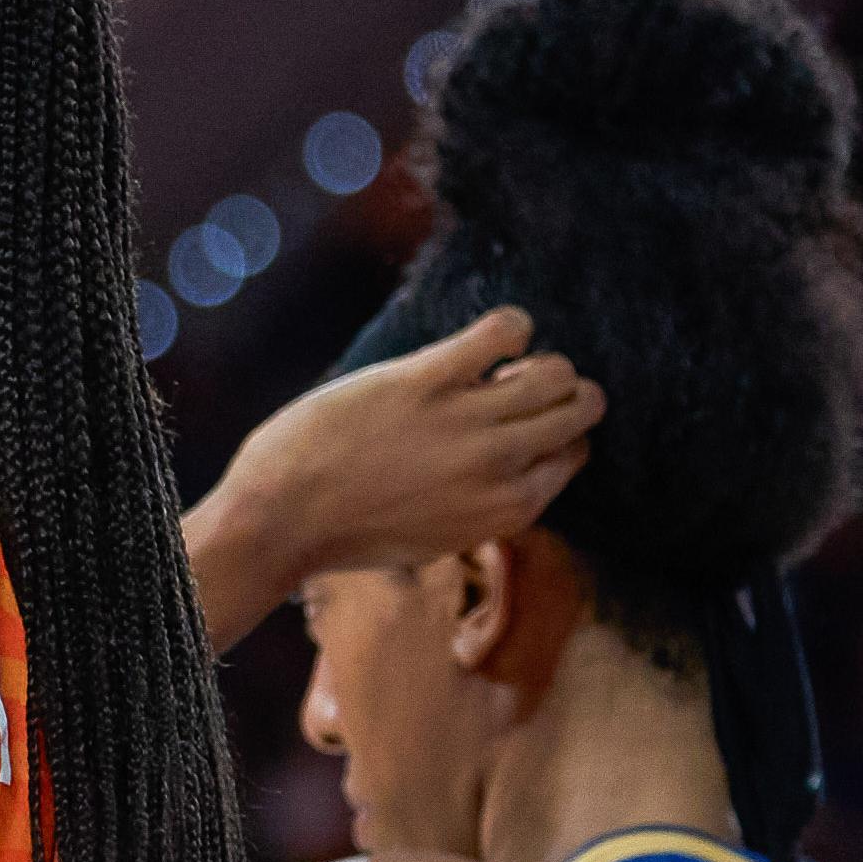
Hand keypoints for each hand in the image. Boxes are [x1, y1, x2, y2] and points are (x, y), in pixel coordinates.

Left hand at [188, 308, 603, 649]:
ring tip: (495, 365)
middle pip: (580, 407)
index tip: (514, 422)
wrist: (281, 519)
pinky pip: (503, 331)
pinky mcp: (426, 380)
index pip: (573, 452)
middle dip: (560, 390)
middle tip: (511, 387)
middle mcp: (502, 465)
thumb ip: (482, 503)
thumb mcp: (435, 535)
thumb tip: (510, 463)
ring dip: (537, 359)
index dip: (552, 431)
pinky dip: (507, 326)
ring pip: (555, 370)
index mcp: (510, 509)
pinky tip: (483, 340)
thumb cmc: (345, 528)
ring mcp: (468, 422)